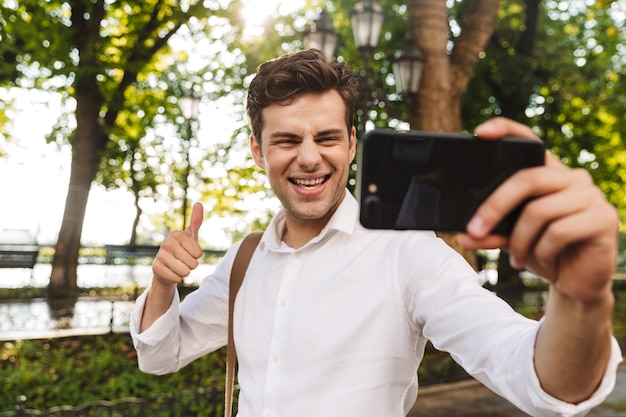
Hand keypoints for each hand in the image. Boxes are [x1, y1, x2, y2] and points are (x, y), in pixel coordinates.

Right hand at [152, 202, 204, 285]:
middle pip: (192, 262)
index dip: (197, 256)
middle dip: (192, 265)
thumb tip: (198, 203)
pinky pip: (176, 278)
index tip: (191, 252)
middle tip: (184, 261)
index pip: (198, 252)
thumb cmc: (183, 249)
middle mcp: (166, 243)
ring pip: (184, 271)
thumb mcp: (191, 236)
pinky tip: (172, 273)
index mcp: (177, 234)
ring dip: (185, 272)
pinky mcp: (155, 268)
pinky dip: (177, 278)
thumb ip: (196, 221)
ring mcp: (160, 255)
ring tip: (179, 267)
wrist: (168, 267)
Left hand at [459, 117, 618, 302]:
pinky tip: (544, 261)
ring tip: (517, 258)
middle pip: (527, 179)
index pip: (529, 141)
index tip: (480, 133)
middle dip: (494, 207)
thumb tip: (465, 236)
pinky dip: (542, 251)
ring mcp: (591, 196)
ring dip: (520, 241)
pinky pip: (558, 232)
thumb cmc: (544, 252)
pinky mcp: (603, 218)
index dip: (506, 130)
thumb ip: (490, 233)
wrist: (577, 283)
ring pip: (539, 211)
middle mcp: (572, 178)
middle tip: (475, 230)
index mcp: (549, 174)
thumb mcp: (511, 240)